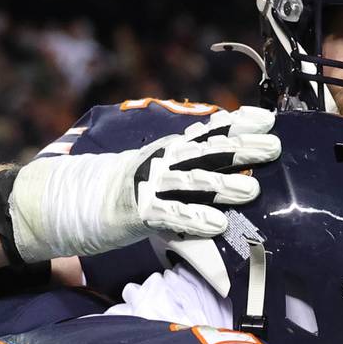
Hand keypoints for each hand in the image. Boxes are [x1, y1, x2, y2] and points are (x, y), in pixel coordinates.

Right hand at [8, 107, 280, 261]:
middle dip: (242, 148)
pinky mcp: (137, 212)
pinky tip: (216, 224)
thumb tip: (234, 204)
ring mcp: (149, 184)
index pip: (210, 132)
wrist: (69, 201)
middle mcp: (163, 162)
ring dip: (223, 185)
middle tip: (273, 147)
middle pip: (208, 151)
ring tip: (252, 191)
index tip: (268, 119)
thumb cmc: (126, 198)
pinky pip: (169, 216)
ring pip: (191, 181)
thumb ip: (195, 195)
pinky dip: (193, 220)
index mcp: (172, 151)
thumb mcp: (165, 190)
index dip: (239, 123)